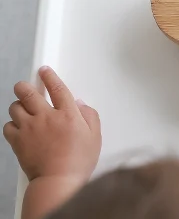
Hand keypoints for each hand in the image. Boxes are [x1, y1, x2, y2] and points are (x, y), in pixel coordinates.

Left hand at [3, 66, 100, 182]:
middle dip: (24, 86)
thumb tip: (81, 105)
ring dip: (18, 105)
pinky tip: (18, 128)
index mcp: (68, 114)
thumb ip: (90, 116)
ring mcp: (29, 128)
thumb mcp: (95, 137)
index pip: (57, 88)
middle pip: (28, 92)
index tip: (45, 71)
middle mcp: (46, 117)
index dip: (50, 77)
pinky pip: (7, 126)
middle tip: (25, 87)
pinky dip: (11, 125)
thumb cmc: (78, 162)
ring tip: (23, 109)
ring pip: (15, 107)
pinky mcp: (17, 140)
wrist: (58, 181)